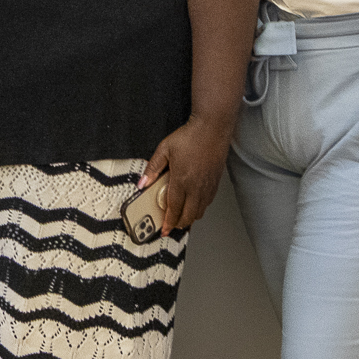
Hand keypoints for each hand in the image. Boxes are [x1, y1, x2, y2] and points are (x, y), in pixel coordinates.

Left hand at [140, 115, 232, 234]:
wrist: (212, 128)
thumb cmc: (190, 136)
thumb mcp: (164, 149)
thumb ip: (152, 168)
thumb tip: (142, 183)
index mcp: (181, 180)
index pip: (174, 208)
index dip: (168, 222)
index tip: (164, 230)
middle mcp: (196, 187)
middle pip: (189, 215)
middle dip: (179, 224)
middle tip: (171, 226)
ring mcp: (207, 186)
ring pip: (200, 211)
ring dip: (190, 218)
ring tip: (181, 217)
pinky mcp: (215, 183)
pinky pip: (208, 203)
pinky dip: (200, 208)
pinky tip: (194, 204)